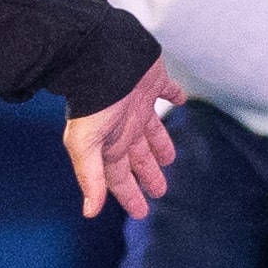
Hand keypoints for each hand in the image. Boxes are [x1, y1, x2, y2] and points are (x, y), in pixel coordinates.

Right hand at [61, 56, 182, 220]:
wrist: (101, 55)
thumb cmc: (93, 100)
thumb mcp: (87, 143)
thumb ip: (91, 176)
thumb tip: (90, 212)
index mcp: (110, 143)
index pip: (120, 177)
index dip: (130, 195)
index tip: (140, 212)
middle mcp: (124, 126)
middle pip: (138, 158)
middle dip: (148, 175)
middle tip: (160, 190)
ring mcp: (138, 104)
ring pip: (153, 132)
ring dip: (160, 145)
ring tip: (169, 158)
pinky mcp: (152, 81)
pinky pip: (168, 91)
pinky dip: (174, 96)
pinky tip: (180, 99)